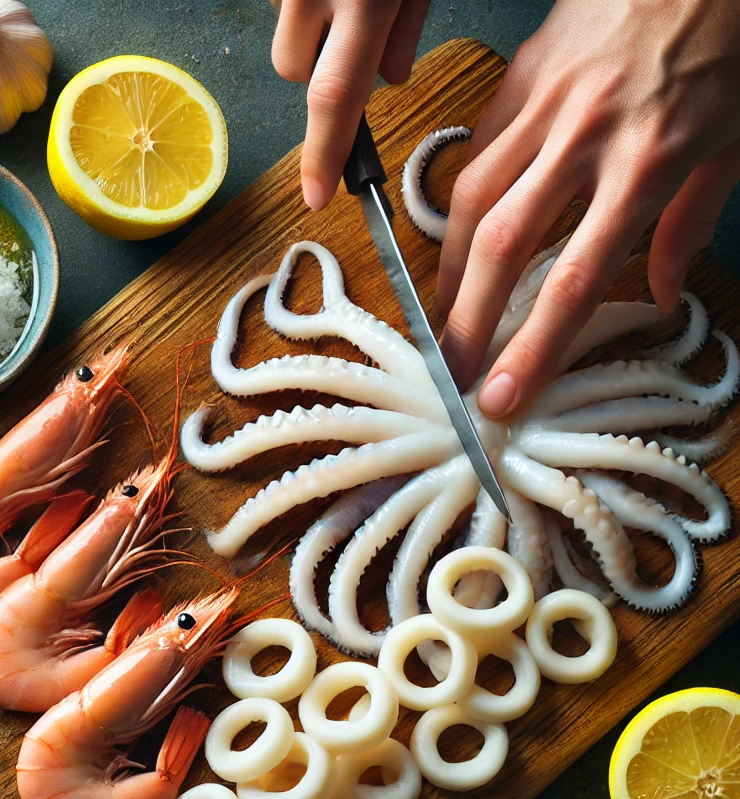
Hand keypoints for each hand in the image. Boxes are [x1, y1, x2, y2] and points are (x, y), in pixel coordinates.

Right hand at [271, 0, 431, 208]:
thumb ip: (404, 29)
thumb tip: (389, 76)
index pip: (336, 97)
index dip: (324, 154)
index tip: (316, 197)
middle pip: (296, 72)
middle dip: (320, 68)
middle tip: (355, 29)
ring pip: (286, 40)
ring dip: (311, 32)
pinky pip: (282, 4)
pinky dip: (306, 0)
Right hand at [437, 0, 739, 417]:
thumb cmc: (729, 43)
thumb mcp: (731, 144)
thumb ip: (688, 225)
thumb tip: (662, 292)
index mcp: (646, 164)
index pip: (570, 281)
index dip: (528, 349)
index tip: (497, 395)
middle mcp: (585, 139)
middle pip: (500, 246)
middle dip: (466, 319)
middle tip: (449, 368)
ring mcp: (546, 103)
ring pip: (471, 199)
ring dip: (451, 267)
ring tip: (447, 312)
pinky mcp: (522, 75)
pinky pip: (479, 149)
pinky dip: (463, 200)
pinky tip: (462, 233)